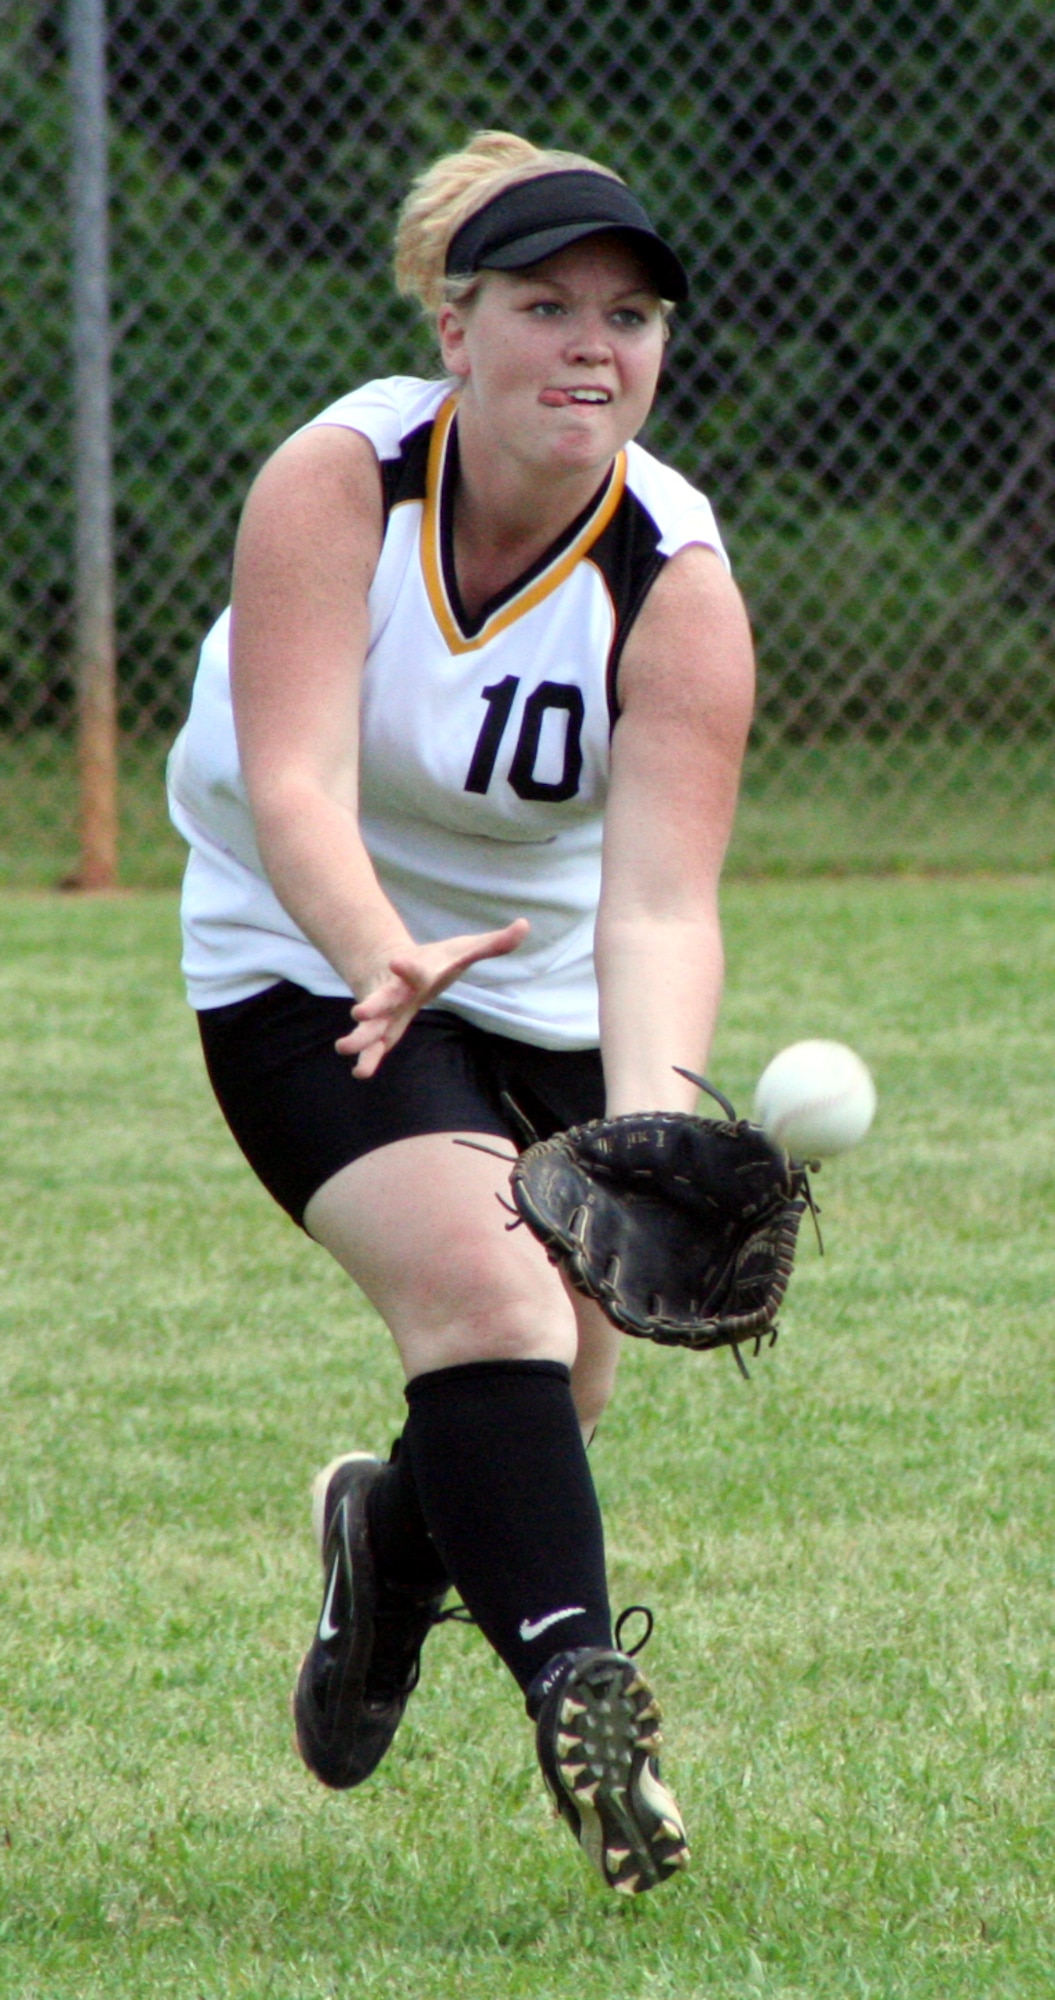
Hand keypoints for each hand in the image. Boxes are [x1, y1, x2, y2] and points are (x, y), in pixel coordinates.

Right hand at [335, 918, 529, 1076]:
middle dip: (373, 1005)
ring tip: (344, 1048)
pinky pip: (374, 1047)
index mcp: (417, 973)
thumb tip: (524, 925)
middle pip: (384, 999)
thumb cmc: (436, 960)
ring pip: (371, 1027)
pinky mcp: (384, 1030)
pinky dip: (368, 1059)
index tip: (398, 962)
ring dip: (360, 1037)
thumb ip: (493, 943)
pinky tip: (361, 1074)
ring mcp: (387, 1013)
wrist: (395, 966)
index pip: (414, 970)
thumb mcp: (463, 951)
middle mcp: (397, 993)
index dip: (407, 967)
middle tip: (359, 1011)